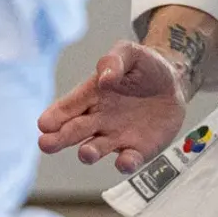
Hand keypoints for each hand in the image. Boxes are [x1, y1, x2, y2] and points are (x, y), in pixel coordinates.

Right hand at [37, 41, 188, 173]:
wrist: (173, 83)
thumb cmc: (145, 67)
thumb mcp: (130, 53)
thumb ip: (113, 61)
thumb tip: (104, 78)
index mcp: (92, 95)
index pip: (69, 106)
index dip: (56, 115)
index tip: (44, 124)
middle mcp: (99, 119)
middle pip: (75, 131)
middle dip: (60, 138)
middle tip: (46, 143)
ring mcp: (117, 136)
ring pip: (97, 148)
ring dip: (89, 153)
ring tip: (85, 154)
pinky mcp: (139, 149)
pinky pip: (129, 159)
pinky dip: (125, 163)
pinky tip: (124, 161)